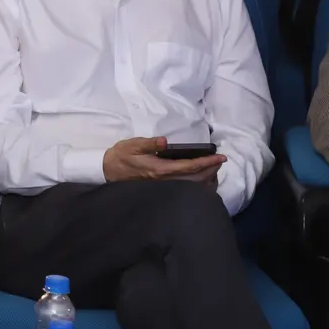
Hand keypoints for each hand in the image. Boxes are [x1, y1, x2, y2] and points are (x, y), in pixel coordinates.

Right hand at [101, 136, 225, 182]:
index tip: (220, 157)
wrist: (108, 171)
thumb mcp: (132, 145)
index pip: (189, 166)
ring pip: (192, 186)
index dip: (206, 162)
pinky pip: (185, 189)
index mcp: (159, 169)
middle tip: (220, 160)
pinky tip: (201, 179)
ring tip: (213, 169)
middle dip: (211, 170)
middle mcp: (164, 180)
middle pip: (195, 179)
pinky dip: (197, 185)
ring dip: (206, 178)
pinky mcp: (162, 188)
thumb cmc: (120, 156)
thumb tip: (163, 140)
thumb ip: (149, 143)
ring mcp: (163, 186)